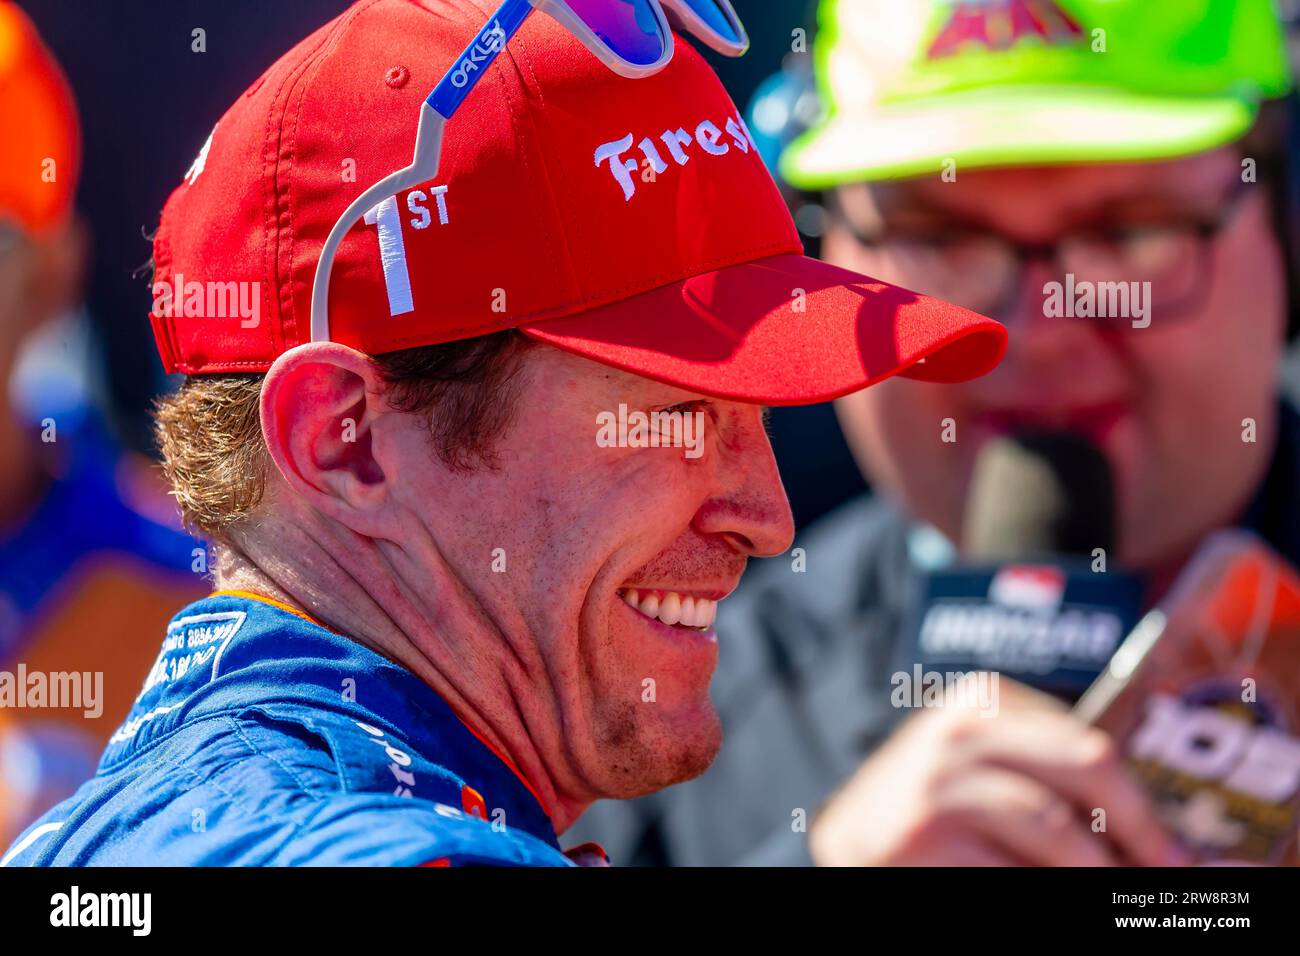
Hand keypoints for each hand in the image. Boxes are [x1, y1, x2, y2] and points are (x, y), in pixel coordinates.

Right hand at [809, 678, 1186, 865]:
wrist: (848, 843)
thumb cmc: (931, 811)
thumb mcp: (983, 768)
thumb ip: (1049, 774)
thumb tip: (1152, 826)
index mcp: (983, 699)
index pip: (1089, 743)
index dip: (1141, 801)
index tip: (1170, 846)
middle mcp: (961, 729)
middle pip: (1088, 766)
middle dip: (1140, 827)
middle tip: (1168, 870)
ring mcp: (939, 781)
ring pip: (1057, 827)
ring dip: (1097, 870)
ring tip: (1111, 889)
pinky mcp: (924, 835)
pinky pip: (1013, 872)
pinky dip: (1045, 888)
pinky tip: (1047, 890)